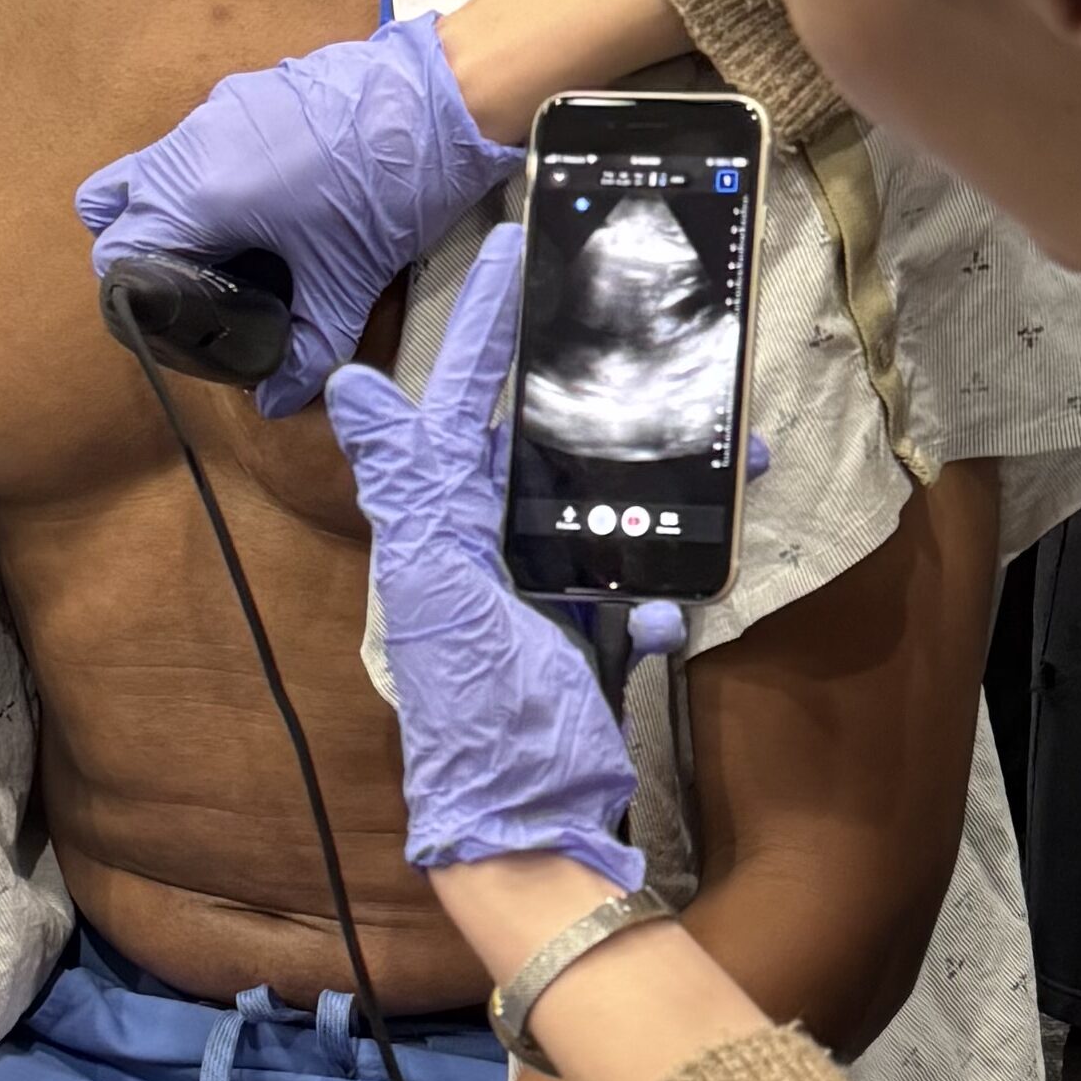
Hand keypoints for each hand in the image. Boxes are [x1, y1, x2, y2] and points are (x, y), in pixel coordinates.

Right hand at [79, 6, 509, 412]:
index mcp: (199, 194)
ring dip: (173, 207)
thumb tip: (278, 399)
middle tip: (189, 280)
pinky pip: (199, 138)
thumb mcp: (348, 280)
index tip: (171, 312)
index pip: (116, 249)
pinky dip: (209, 173)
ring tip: (232, 244)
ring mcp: (218, 109)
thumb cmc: (391, 186)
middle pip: (112, 202)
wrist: (442, 98)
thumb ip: (308, 346)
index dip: (133, 290)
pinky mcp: (248, 90)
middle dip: (138, 246)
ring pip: (154, 165)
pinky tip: (267, 201)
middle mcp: (192, 144)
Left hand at [326, 226, 661, 886]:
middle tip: (655, 337)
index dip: (485, 328)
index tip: (518, 249)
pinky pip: (645, 583)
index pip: (463, 404)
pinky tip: (678, 604)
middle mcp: (491, 549)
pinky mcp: (595, 634)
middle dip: (604, 397)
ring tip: (730, 453)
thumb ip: (409, 489)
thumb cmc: (477, 716)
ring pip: (611, 504)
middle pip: (549, 444)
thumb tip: (350, 386)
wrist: (529, 831)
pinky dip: (671, 589)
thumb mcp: (439, 592)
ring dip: (669, 484)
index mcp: (444, 528)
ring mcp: (547, 591)